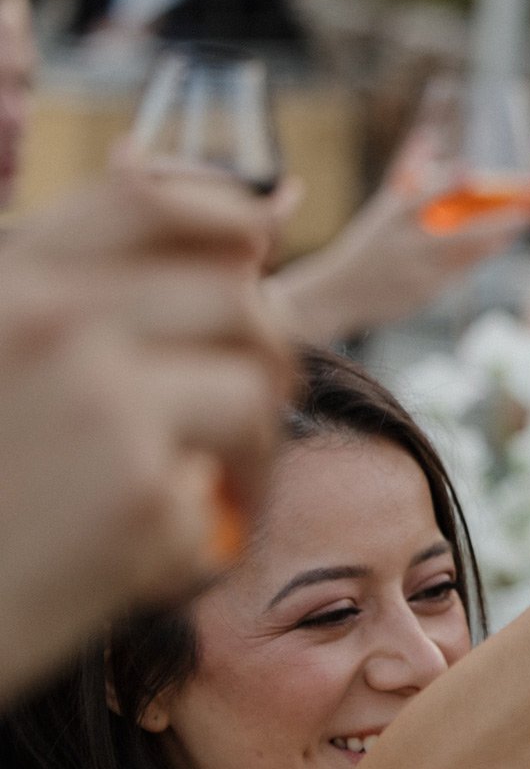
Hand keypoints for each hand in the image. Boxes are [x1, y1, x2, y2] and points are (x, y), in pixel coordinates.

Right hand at [0, 176, 289, 697]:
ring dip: (250, 453)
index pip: (154, 203)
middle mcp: (54, 325)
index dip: (229, 220)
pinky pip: (220, 506)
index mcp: (9, 281)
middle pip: (240, 303)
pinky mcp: (138, 503)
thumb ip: (55, 301)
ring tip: (209, 496)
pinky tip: (139, 566)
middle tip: (244, 418)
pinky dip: (194, 545)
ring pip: (253, 395)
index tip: (255, 259)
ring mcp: (102, 409)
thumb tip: (223, 225)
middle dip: (265, 361)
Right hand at [266, 183, 529, 344]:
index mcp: (393, 218)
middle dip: (496, 226)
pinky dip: (479, 261)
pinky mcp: (426, 294)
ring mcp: (419, 273)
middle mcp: (408, 246)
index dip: (442, 183)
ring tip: (521, 224)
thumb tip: (429, 133)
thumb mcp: (384, 207)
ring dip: (496, 243)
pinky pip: (461, 276)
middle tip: (526, 212)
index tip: (467, 170)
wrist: (336, 294)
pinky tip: (498, 247)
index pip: (419, 196)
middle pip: (460, 237)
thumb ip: (411, 171)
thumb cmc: (367, 245)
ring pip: (467, 259)